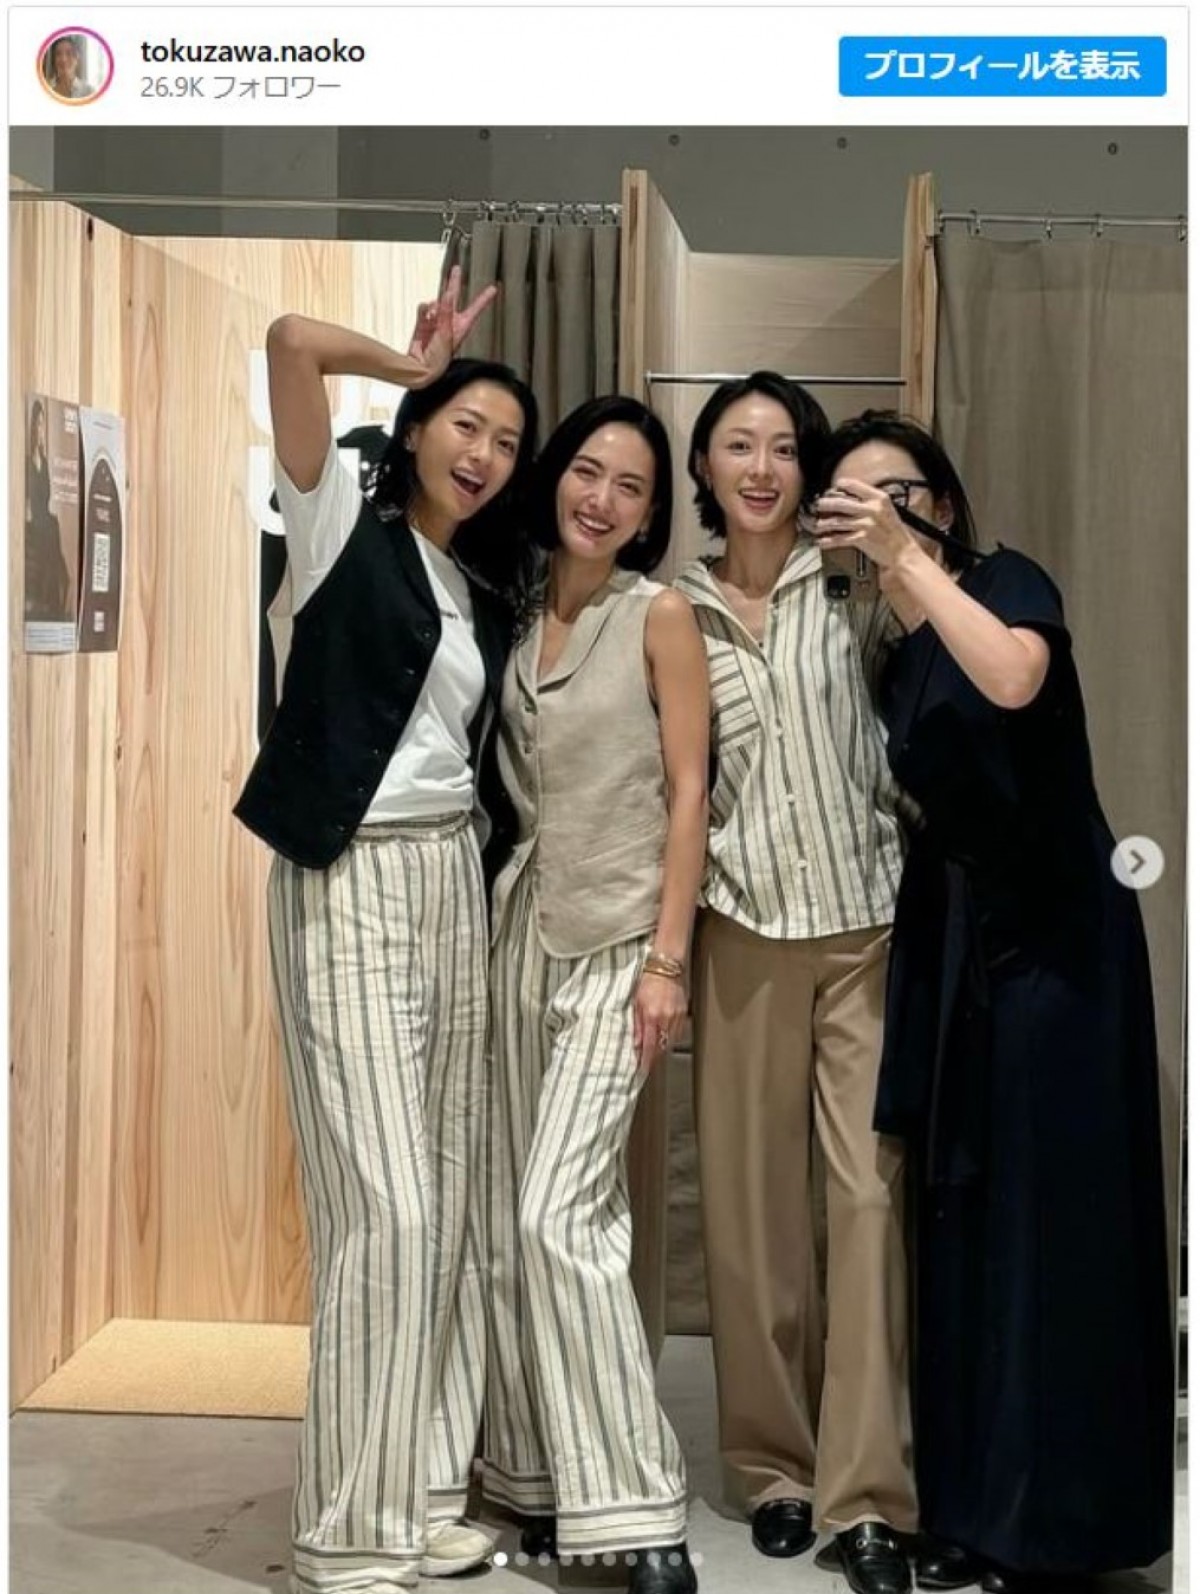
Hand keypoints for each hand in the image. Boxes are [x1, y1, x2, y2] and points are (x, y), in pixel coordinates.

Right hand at [405, 265, 498, 386]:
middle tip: (456, 270)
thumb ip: (445, 313)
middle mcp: (450, 323)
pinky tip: (425, 316)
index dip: (484, 298)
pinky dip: (424, 310)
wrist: (421, 369)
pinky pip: (424, 309)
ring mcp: (436, 322)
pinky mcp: (423, 324)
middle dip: (453, 284)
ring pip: (436, 303)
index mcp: (462, 326)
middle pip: (453, 298)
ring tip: (433, 315)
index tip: (493, 289)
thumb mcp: (446, 334)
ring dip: (434, 306)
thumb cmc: (438, 360)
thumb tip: (447, 295)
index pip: (475, 309)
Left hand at [632, 973, 686, 1074]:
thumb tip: (635, 1043)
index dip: (646, 1060)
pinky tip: (664, 1037)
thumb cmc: (648, 981)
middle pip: (662, 1047)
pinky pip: (678, 1033)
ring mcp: (677, 1017)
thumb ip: (636, 1024)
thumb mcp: (636, 1003)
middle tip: (646, 1062)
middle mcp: (666, 1019)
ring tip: (654, 1050)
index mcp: (652, 1016)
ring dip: (662, 1049)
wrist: (665, 967)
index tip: (642, 1068)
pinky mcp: (684, 1014)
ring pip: (671, 1042)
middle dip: (654, 1057)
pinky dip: (670, 1038)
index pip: (649, 1046)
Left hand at [811, 477, 925, 572]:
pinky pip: (839, 538)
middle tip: (818, 505)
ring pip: (837, 521)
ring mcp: (866, 524)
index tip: (833, 487)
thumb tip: (849, 497)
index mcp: (879, 498)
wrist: (902, 552)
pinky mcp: (861, 539)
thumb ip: (870, 502)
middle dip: (826, 504)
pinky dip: (828, 541)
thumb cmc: (894, 533)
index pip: (855, 485)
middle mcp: (872, 509)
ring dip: (823, 524)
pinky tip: (822, 541)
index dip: (841, 485)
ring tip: (817, 525)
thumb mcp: (886, 510)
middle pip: (841, 503)